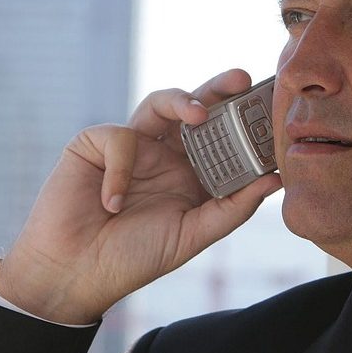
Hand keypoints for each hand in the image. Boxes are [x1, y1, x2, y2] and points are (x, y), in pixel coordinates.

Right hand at [0, 69, 282, 323]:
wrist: (75, 274)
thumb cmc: (133, 259)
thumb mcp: (191, 236)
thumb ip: (231, 208)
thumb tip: (276, 179)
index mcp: (189, 175)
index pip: (222, 138)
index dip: (243, 122)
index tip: (271, 110)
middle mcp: (163, 154)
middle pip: (194, 109)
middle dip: (218, 89)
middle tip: (241, 79)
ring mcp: (130, 147)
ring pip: (158, 103)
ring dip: (179, 100)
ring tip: (197, 114)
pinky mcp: (93, 145)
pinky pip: (118, 137)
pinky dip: (120, 169)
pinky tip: (112, 203)